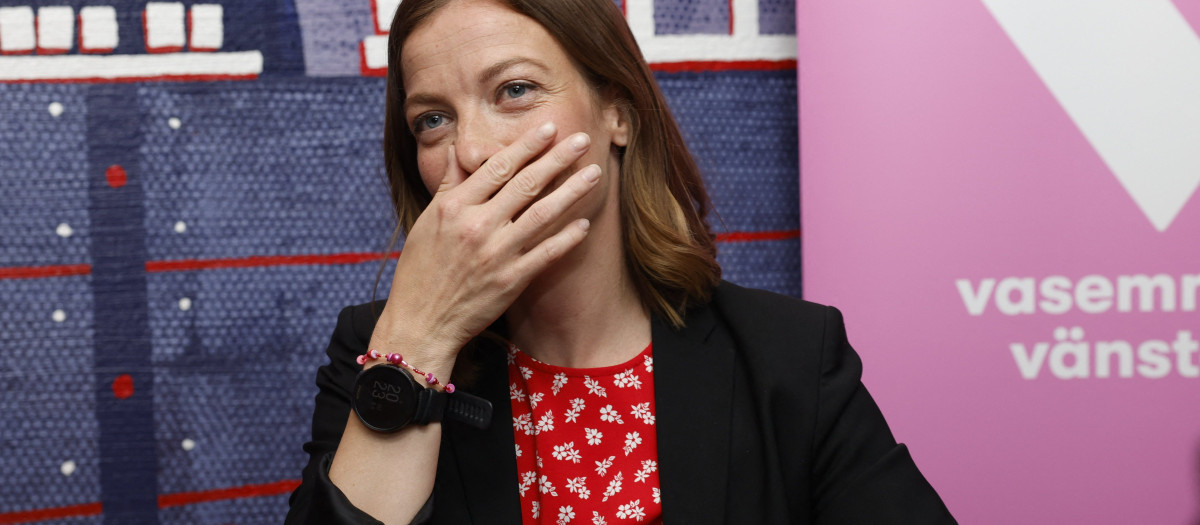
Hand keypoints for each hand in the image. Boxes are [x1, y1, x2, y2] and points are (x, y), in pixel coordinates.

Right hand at [370, 122, 601, 374]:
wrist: (421, 322)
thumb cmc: (420, 271)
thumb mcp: (426, 222)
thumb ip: (449, 186)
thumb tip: (462, 151)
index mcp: (454, 208)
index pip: (497, 168)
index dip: (526, 146)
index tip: (549, 129)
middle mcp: (477, 227)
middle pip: (525, 184)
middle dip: (557, 159)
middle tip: (582, 140)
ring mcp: (496, 254)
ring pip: (542, 215)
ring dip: (571, 192)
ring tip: (593, 174)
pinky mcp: (510, 281)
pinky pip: (546, 254)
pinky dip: (567, 238)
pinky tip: (585, 223)